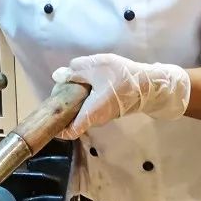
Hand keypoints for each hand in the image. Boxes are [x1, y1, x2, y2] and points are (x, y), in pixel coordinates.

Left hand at [51, 53, 190, 139]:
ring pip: (83, 111)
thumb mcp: (94, 68)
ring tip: (71, 83)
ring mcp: (105, 114)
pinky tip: (86, 82)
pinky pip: (92, 106)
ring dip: (75, 100)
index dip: (56, 128)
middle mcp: (97, 119)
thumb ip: (75, 72)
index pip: (69, 132)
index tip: (48, 118)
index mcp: (90, 114)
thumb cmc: (122, 78)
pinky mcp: (111, 108)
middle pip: (74, 119)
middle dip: (64, 108)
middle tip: (58, 90)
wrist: (152, 84)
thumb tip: (57, 76)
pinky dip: (85, 97)